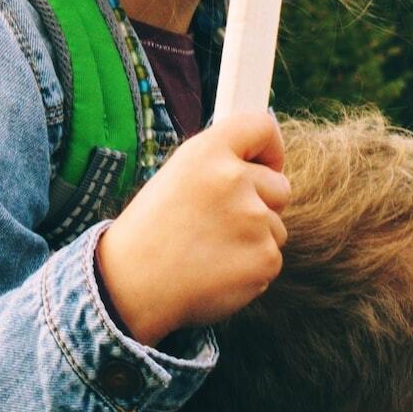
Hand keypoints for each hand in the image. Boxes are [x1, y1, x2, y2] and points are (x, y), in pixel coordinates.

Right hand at [95, 110, 289, 345]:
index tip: (265, 164)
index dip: (270, 147)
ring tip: (211, 249)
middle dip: (261, 202)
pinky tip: (218, 270)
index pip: (262, 126)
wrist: (133, 284)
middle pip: (279, 185)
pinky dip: (251, 267)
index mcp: (208, 152)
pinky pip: (271, 257)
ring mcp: (254, 220)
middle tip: (222, 221)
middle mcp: (235, 179)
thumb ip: (220, 162)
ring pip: (275, 226)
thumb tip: (264, 163)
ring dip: (254, 238)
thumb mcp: (178, 173)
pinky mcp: (264, 258)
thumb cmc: (152, 229)